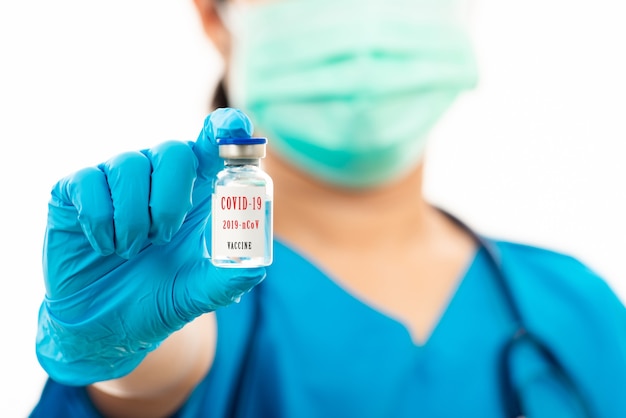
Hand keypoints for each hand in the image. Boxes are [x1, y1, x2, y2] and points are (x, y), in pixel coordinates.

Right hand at [36, 108, 265, 385]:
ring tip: (132, 251)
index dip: (225, 128)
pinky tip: (105, 247)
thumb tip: (257, 267)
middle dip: (171, 199)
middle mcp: (158, 178)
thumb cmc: (157, 299)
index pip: (213, 144)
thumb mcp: (198, 293)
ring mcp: (117, 181)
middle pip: (173, 150)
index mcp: (196, 193)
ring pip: (129, 165)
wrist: (103, 327)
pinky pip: (89, 184)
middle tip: (163, 239)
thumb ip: (228, 280)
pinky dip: (100, 222)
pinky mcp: (77, 190)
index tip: (232, 130)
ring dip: (134, 218)